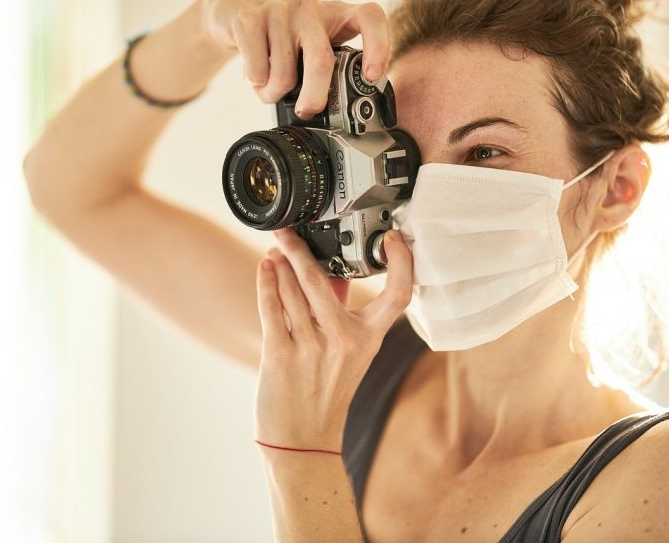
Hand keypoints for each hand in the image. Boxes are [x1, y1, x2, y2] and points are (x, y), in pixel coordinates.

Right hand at [200, 0, 389, 118]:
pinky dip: (257, 86)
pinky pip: (258, 73)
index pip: (370, 16)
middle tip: (308, 111)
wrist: (233, 13)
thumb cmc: (282, 38)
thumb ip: (330, 69)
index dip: (378, 45)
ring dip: (275, 95)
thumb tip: (342, 113)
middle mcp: (310, 7)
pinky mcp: (249, 19)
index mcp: (336, 14)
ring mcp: (279, 10)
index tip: (372, 76)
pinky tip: (256, 75)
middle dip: (315, 97)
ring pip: (285, 75)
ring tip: (272, 88)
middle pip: (321, 61)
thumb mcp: (312, 47)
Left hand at [253, 227, 412, 451]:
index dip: (402, 263)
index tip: (395, 238)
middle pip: (321, 279)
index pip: (398, 295)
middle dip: (299, 248)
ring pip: (292, 290)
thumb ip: (341, 310)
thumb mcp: (349, 352)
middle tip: (288, 230)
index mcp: (369, 339)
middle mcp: (343, 341)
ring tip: (275, 249)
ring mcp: (311, 348)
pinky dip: (266, 282)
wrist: (304, 439)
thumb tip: (327, 268)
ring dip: (280, 263)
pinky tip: (265, 267)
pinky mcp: (281, 355)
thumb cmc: (326, 391)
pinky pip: (272, 308)